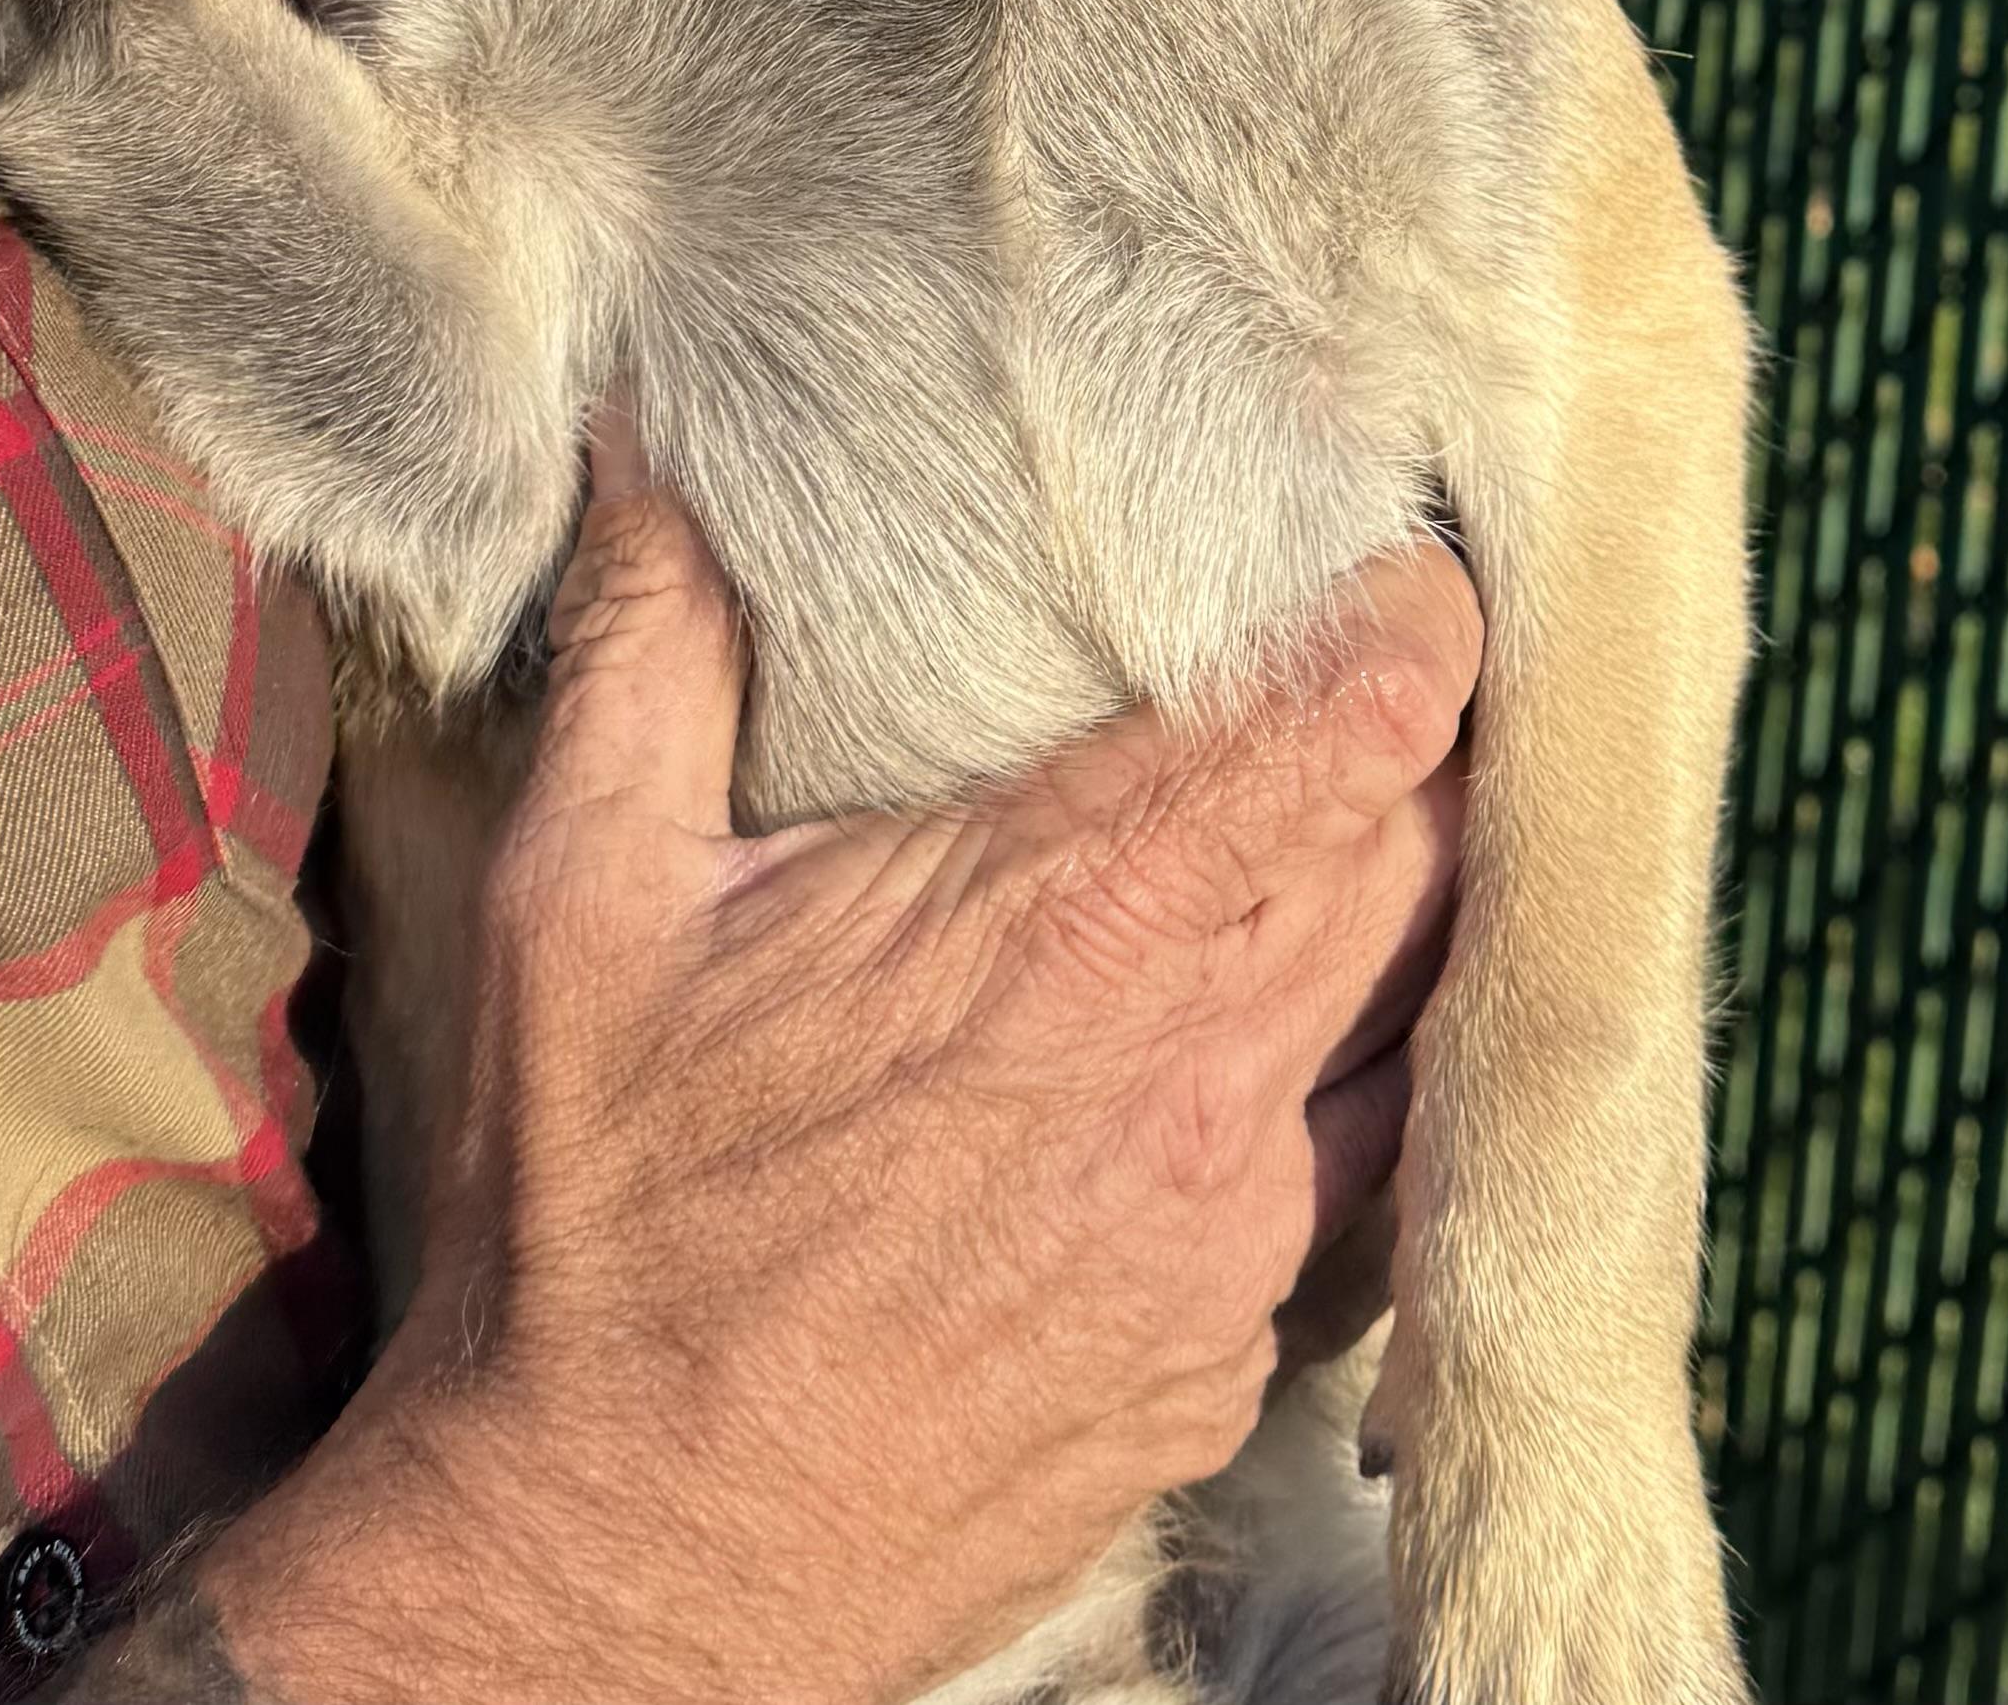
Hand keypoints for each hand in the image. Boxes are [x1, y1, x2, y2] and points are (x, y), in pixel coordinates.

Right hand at [137, 440, 1479, 1704]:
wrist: (617, 1568)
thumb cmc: (597, 1230)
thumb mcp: (581, 897)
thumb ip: (649, 642)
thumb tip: (649, 439)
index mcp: (1066, 927)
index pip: (1349, 723)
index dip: (1412, 616)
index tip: (1404, 551)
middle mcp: (1194, 1077)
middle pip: (1426, 843)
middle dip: (1419, 737)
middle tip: (1365, 648)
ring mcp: (1234, 1236)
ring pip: (1419, 1005)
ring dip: (1404, 901)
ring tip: (1347, 815)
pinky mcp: (1228, 1356)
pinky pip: (1358, 1172)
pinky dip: (1345, 1076)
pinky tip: (1263, 1029)